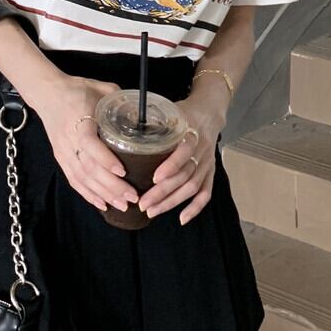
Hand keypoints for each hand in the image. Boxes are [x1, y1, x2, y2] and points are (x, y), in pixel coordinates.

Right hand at [33, 74, 138, 214]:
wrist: (47, 93)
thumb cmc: (77, 90)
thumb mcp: (101, 88)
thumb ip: (121, 100)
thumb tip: (144, 114)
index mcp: (78, 120)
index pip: (89, 144)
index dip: (105, 159)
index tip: (122, 171)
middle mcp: (69, 140)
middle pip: (88, 168)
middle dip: (111, 186)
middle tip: (132, 196)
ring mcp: (63, 152)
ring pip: (82, 178)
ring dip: (102, 194)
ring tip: (122, 205)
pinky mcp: (61, 159)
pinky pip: (74, 181)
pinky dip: (88, 194)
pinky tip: (102, 204)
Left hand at [137, 97, 222, 225]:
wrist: (209, 111)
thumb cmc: (184, 112)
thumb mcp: (170, 111)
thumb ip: (151, 121)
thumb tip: (120, 129)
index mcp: (192, 131)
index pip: (184, 151)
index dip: (171, 165)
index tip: (154, 178)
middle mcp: (202, 149)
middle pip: (185, 175)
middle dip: (164, 192)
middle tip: (143, 203)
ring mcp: (207, 162)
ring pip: (193, 187)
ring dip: (173, 202)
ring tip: (152, 211)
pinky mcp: (210, 172)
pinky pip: (206, 193)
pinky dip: (195, 208)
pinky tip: (182, 219)